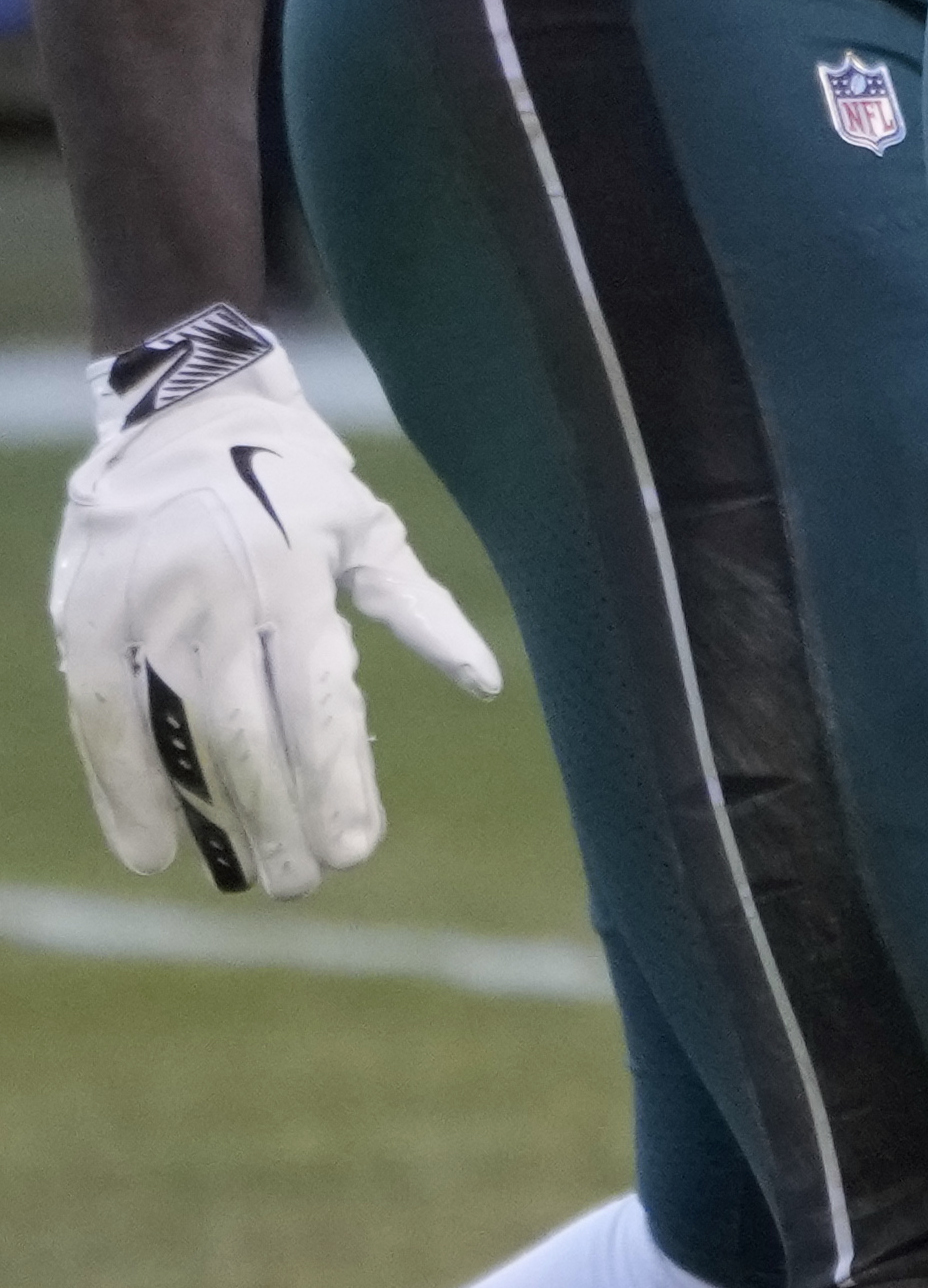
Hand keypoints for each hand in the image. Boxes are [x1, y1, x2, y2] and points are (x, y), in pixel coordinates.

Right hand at [51, 314, 501, 896]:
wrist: (182, 405)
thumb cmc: (292, 473)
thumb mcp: (368, 527)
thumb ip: (420, 610)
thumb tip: (483, 685)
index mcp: (294, 578)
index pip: (316, 704)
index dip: (335, 783)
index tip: (358, 850)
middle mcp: (217, 599)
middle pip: (246, 735)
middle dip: (278, 817)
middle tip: (306, 882)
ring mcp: (144, 611)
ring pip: (176, 737)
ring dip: (208, 816)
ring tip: (243, 876)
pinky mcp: (85, 621)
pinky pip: (101, 723)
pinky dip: (122, 791)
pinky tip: (152, 850)